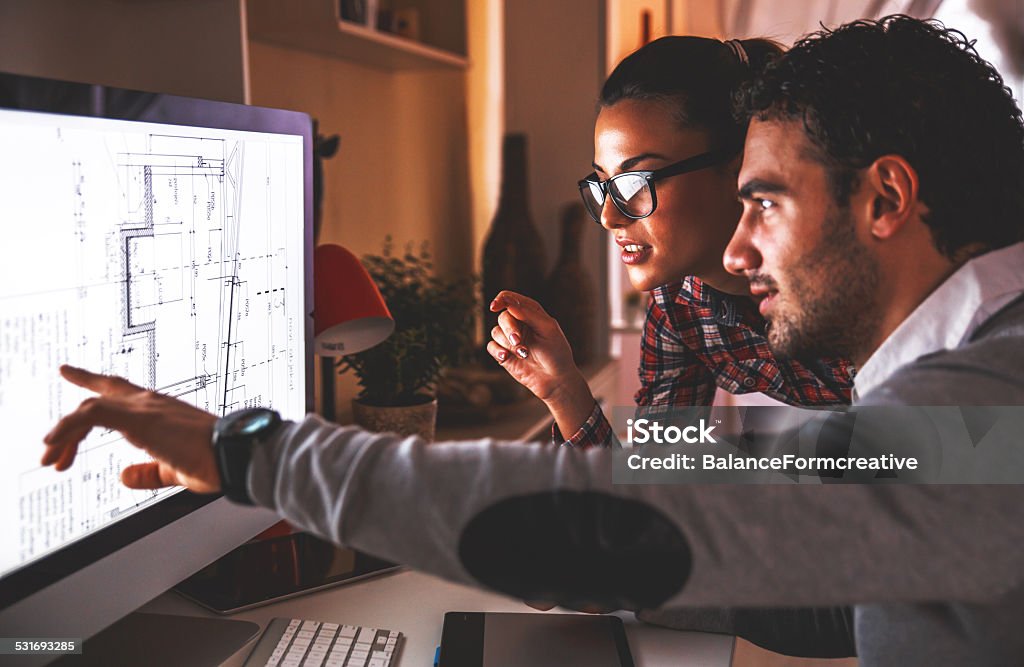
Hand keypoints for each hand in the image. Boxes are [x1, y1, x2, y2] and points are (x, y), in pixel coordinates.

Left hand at [41, 365, 221, 492]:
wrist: (234, 455)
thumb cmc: (215, 461)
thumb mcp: (174, 471)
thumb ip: (148, 472)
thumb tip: (126, 476)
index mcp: (161, 411)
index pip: (121, 391)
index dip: (94, 383)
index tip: (73, 375)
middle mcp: (152, 403)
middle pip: (101, 394)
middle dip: (71, 419)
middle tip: (49, 438)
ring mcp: (146, 407)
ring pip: (89, 408)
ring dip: (64, 434)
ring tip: (51, 457)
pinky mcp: (141, 418)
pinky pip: (91, 415)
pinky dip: (68, 428)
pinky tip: (56, 445)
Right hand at [487, 291, 595, 436]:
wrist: (556, 380)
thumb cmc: (556, 352)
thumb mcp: (548, 329)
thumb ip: (528, 314)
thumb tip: (509, 304)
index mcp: (530, 312)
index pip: (510, 298)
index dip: (501, 300)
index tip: (495, 306)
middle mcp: (518, 323)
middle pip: (502, 316)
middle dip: (509, 328)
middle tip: (518, 341)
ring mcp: (510, 339)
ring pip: (495, 331)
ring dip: (508, 343)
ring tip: (524, 354)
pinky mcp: (503, 353)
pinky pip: (491, 346)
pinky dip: (497, 350)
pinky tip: (506, 357)